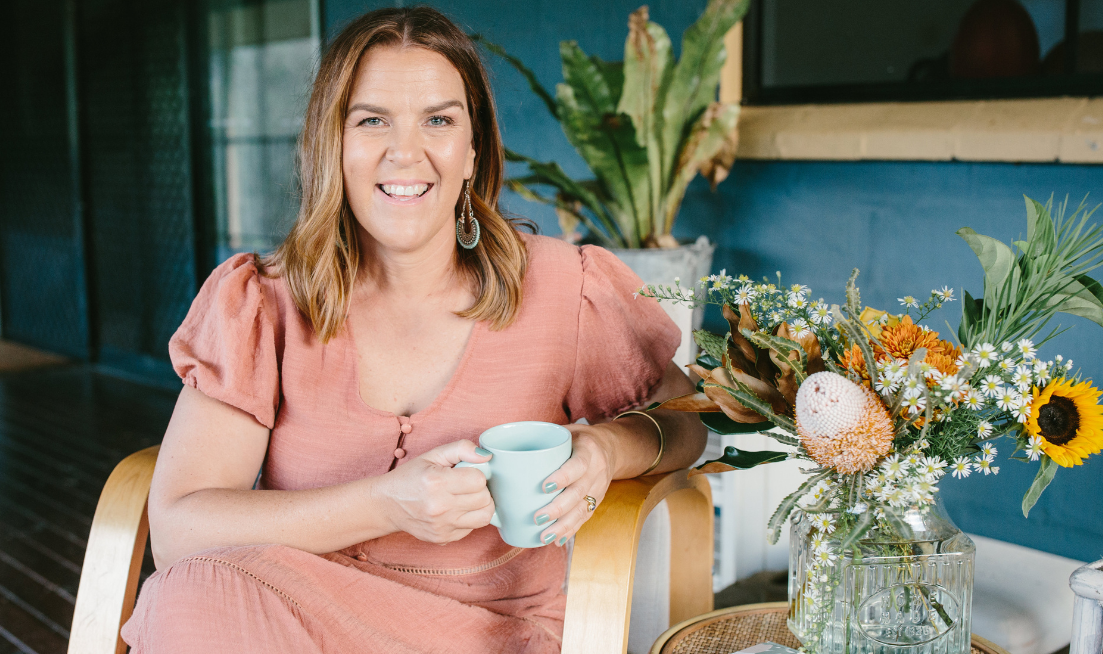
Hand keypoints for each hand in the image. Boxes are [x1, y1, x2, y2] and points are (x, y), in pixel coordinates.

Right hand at [375, 439, 495, 543]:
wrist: (387, 505)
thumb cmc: (410, 477)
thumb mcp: (432, 455)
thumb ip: (461, 449)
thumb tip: (486, 457)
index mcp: (437, 482)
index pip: (479, 480)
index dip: (477, 473)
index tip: (466, 473)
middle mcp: (440, 507)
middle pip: (484, 499)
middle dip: (480, 489)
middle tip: (467, 485)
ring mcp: (442, 526)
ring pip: (485, 517)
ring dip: (481, 505)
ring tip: (468, 498)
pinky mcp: (443, 539)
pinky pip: (472, 528)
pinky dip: (469, 518)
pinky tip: (456, 510)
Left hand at [533, 424, 616, 546]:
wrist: (611, 447)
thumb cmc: (579, 438)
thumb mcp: (565, 431)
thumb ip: (542, 441)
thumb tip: (502, 452)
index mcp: (588, 449)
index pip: (578, 465)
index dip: (562, 477)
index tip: (543, 487)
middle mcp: (597, 470)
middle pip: (578, 493)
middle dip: (557, 509)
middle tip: (537, 518)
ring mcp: (599, 488)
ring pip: (582, 510)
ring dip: (562, 526)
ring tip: (544, 536)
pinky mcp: (597, 501)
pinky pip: (584, 518)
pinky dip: (570, 530)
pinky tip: (557, 540)